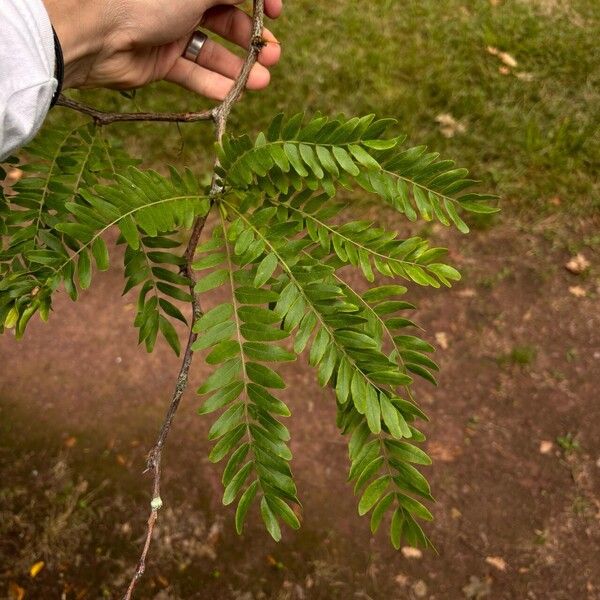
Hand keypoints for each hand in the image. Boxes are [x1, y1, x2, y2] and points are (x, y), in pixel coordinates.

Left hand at [42, 0, 281, 99]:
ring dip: (238, 67)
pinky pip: (193, 73)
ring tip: (262, 82)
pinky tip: (235, 95)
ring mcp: (170, 30)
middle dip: (252, 39)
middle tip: (273, 56)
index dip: (259, 0)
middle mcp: (179, 0)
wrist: (96, 34)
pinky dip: (213, 85)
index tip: (276, 14)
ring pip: (212, 50)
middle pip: (225, 19)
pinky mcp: (161, 60)